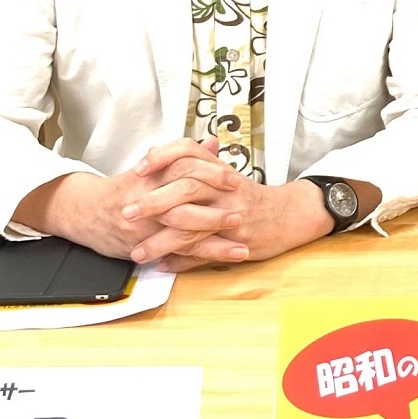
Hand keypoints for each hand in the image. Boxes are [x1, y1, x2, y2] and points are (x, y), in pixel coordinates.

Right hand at [12, 138, 241, 260]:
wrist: (84, 212)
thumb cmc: (124, 189)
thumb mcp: (152, 168)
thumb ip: (184, 156)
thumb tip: (213, 142)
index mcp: (152, 175)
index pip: (184, 168)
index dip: (211, 174)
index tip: (235, 180)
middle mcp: (147, 198)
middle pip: (185, 200)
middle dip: (215, 210)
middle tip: (242, 213)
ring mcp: (144, 225)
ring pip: (182, 230)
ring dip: (215, 239)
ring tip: (241, 243)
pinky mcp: (141, 246)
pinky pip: (173, 252)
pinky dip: (198, 258)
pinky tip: (218, 260)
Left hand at [126, 141, 332, 269]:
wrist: (291, 214)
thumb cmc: (253, 197)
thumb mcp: (226, 175)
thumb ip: (198, 166)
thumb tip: (163, 157)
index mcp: (219, 170)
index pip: (188, 153)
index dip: (162, 157)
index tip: (138, 168)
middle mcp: (225, 189)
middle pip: (186, 187)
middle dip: (153, 201)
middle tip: (126, 212)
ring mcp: (231, 215)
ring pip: (192, 225)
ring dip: (161, 240)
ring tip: (137, 252)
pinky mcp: (237, 240)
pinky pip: (205, 251)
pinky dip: (183, 260)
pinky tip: (163, 265)